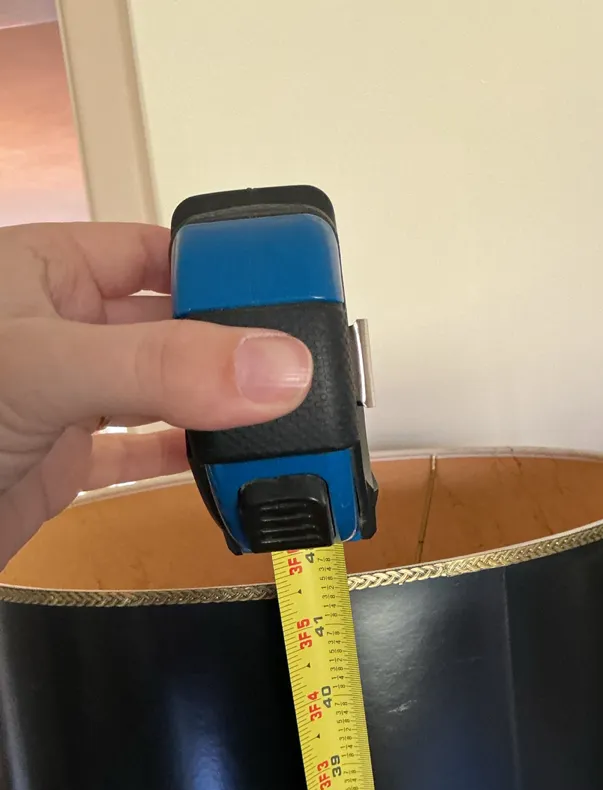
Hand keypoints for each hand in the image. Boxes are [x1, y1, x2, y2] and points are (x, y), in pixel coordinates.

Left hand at [0, 222, 311, 567]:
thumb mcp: (46, 367)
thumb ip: (162, 366)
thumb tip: (276, 368)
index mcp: (49, 271)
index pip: (158, 251)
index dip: (223, 267)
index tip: (291, 297)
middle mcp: (63, 330)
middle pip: (173, 327)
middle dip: (234, 349)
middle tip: (300, 372)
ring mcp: (65, 398)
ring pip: (164, 394)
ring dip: (217, 412)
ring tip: (279, 426)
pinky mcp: (65, 461)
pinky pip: (143, 453)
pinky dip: (186, 462)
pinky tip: (226, 469)